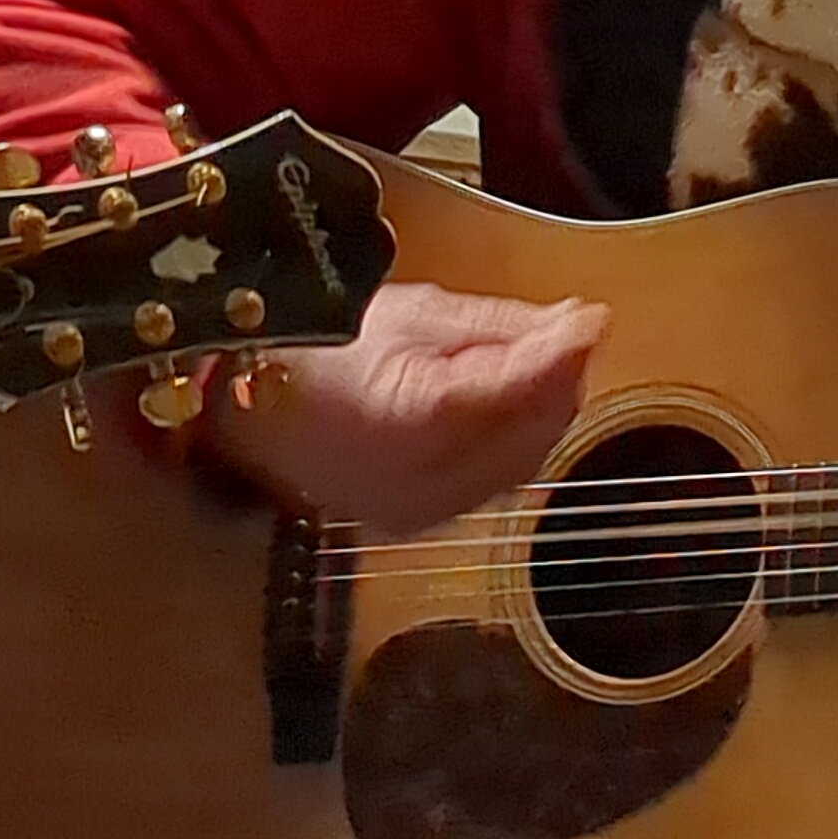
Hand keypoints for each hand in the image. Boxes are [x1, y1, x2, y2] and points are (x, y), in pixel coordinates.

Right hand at [196, 282, 604, 535]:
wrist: (242, 409)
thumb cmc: (319, 347)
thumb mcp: (409, 315)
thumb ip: (497, 326)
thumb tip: (575, 323)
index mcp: (414, 417)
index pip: (518, 387)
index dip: (564, 350)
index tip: (595, 317)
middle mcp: (423, 479)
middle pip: (532, 433)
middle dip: (561, 382)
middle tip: (570, 334)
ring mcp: (421, 510)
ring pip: (522, 464)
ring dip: (544, 413)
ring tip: (541, 364)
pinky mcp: (418, 523)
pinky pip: (492, 484)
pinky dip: (513, 445)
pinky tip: (507, 409)